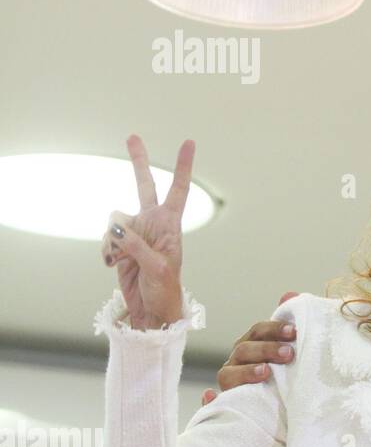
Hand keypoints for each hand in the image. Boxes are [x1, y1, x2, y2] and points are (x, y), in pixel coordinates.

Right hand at [102, 135, 193, 329]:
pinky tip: (113, 264)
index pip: (178, 189)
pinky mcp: (119, 245)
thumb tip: (117, 228)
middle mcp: (153, 223)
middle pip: (144, 185)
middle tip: (132, 136)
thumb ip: (137, 245)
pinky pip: (106, 238)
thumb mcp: (157, 268)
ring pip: (114, 220)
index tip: (189, 142)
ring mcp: (135, 233)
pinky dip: (106, 250)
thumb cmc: (165, 290)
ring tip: (122, 260)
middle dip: (138, 161)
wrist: (152, 310)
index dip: (183, 166)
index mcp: (170, 225)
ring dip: (113, 240)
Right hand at [200, 292, 299, 404]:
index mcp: (251, 346)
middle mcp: (237, 362)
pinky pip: (212, 404)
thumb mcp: (288, 352)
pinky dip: (209, 400)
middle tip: (288, 354)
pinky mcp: (225, 404)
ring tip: (266, 372)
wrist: (280, 412)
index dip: (274, 329)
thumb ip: (287, 326)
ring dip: (247, 372)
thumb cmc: (282, 376)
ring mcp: (229, 383)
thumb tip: (290, 294)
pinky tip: (211, 397)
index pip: (258, 332)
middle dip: (266, 349)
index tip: (294, 332)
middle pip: (244, 350)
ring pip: (228, 374)